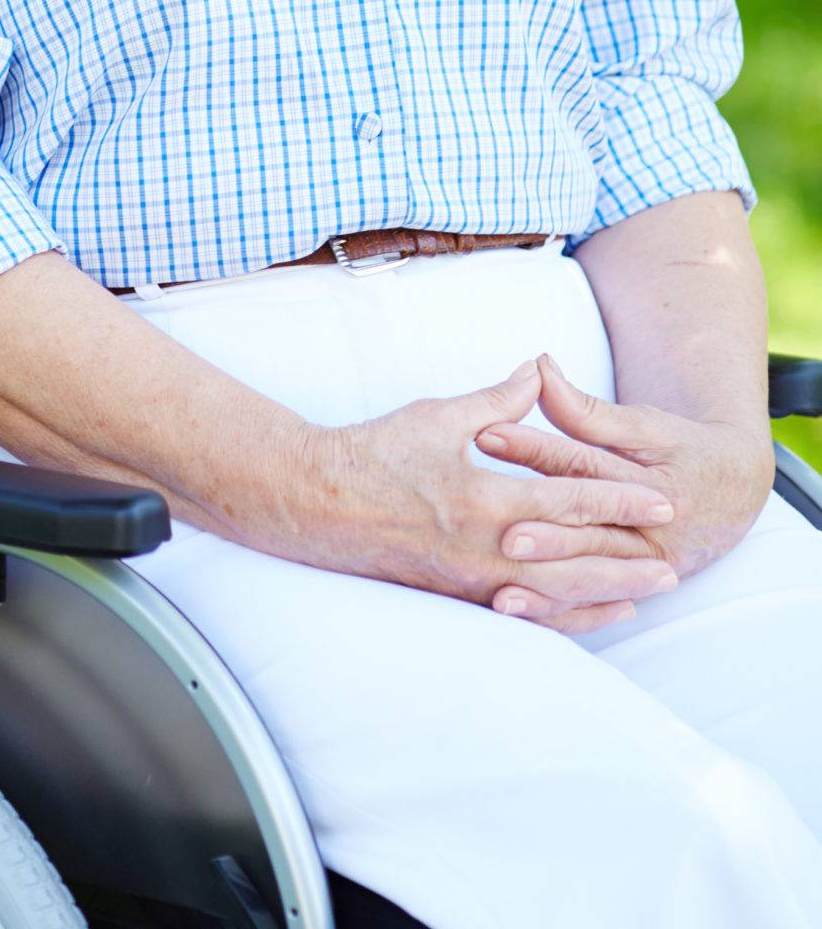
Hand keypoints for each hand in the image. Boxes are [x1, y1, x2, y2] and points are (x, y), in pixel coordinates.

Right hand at [291, 359, 679, 634]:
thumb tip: (538, 374)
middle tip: (673, 565)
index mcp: (483, 500)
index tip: (661, 502)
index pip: (568, 504)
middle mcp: (483, 550)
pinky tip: (591, 614)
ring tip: (646, 594)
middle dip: (626, 562)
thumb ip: (497, 402)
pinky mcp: (457, 597)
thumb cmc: (375, 452)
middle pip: (573, 562)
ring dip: (604, 595)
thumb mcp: (438, 416)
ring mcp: (470, 581)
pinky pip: (524, 616)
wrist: (318, 501)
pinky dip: (564, 616)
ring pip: (554, 597)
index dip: (618, 502)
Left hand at [480, 352, 774, 623]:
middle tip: (491, 519)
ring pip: (588, 575)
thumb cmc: (685, 448)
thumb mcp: (646, 424)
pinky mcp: (635, 588)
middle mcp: (656, 535)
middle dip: (539, 526)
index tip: (485, 433)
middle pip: (586, 528)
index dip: (534, 448)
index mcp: (659, 488)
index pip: (584, 466)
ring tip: (498, 574)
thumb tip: (539, 367)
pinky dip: (552, 607)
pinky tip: (512, 605)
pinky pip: (589, 604)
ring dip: (542, 578)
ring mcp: (647, 569)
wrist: (735, 493)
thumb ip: (589, 408)